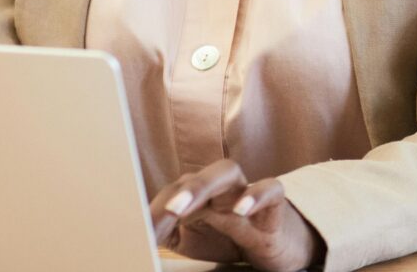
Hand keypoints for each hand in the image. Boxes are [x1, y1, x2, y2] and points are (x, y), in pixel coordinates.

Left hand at [150, 159, 320, 271]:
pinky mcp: (275, 205)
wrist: (278, 245)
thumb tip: (138, 231)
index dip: (155, 211)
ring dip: (202, 186)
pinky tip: (241, 210)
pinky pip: (272, 187)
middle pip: (197, 175)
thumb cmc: (232, 238)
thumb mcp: (193, 239)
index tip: (138, 231)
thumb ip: (168, 232)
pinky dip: (256, 194)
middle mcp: (220, 189)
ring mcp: (247, 193)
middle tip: (161, 212)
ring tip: (182, 208)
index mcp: (198, 196)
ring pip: (227, 171)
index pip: (172, 194)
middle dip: (175, 191)